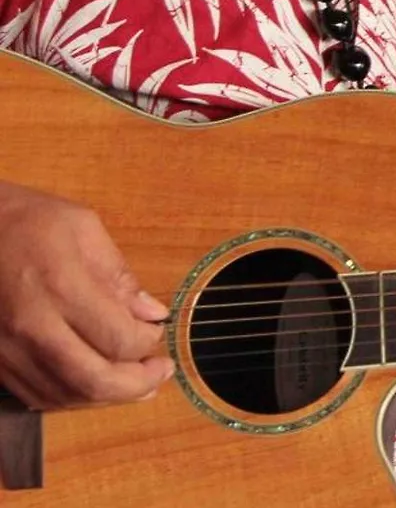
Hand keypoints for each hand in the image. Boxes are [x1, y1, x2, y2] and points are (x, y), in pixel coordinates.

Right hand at [0, 181, 171, 408]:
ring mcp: (6, 348)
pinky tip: (92, 383)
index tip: (157, 332)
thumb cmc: (24, 220)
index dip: (148, 344)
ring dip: (106, 397)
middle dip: (136, 385)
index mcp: (61, 288)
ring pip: (64, 395)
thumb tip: (152, 313)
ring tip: (134, 384)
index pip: (118, 339)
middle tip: (159, 374)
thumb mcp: (82, 226)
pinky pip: (35, 394)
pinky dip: (71, 397)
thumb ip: (119, 275)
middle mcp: (31, 326)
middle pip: (93, 380)